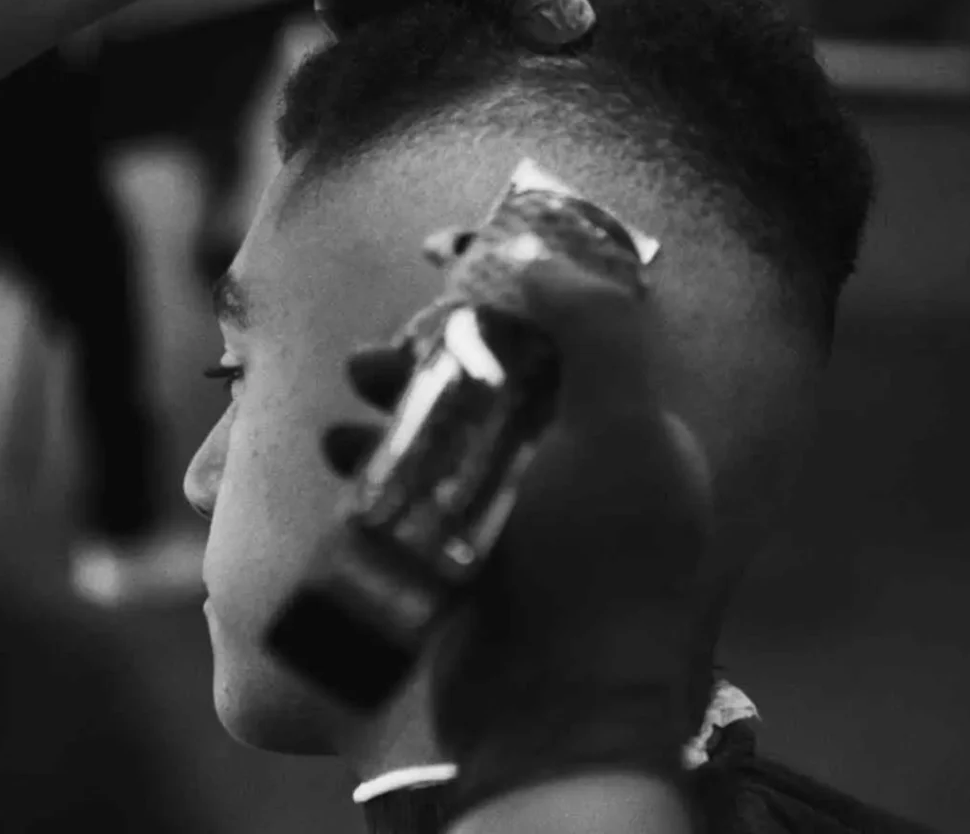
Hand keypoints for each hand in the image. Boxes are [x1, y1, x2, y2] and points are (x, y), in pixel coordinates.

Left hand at [241, 0, 594, 47]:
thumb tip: (580, 29)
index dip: (582, 3)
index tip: (578, 55)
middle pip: (524, 5)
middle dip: (504, 35)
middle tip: (494, 66)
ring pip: (470, 23)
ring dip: (446, 39)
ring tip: (425, 44)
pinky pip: (421, 25)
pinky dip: (404, 34)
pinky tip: (385, 33)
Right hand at [323, 232, 714, 819]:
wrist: (554, 710)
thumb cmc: (600, 562)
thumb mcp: (624, 430)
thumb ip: (600, 330)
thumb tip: (543, 260)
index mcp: (625, 425)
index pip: (575, 333)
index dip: (525, 291)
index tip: (466, 260)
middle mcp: (576, 458)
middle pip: (502, 373)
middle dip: (442, 345)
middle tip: (395, 336)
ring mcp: (518, 504)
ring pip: (451, 423)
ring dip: (399, 394)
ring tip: (356, 379)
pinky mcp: (465, 543)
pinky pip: (417, 481)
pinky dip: (379, 459)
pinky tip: (343, 449)